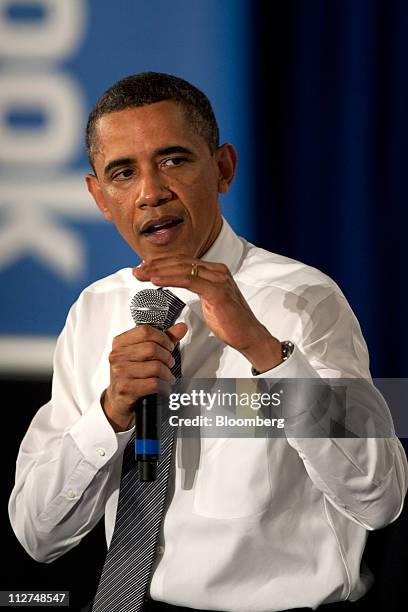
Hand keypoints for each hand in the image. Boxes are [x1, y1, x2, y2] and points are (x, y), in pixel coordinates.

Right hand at [103, 322, 186, 431]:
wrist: (118, 400)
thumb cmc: (132, 374)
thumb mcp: (143, 354)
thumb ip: (163, 339)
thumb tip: (182, 327)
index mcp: (120, 343)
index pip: (145, 331)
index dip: (163, 338)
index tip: (169, 346)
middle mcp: (117, 356)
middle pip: (152, 348)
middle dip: (167, 357)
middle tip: (170, 363)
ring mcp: (120, 372)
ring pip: (155, 367)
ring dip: (167, 373)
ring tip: (167, 377)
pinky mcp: (126, 388)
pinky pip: (154, 383)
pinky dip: (164, 386)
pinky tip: (164, 387)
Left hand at [133, 257, 281, 372]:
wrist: (249, 336)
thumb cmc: (230, 322)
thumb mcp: (210, 300)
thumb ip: (198, 287)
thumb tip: (180, 283)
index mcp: (215, 270)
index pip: (182, 262)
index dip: (161, 263)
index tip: (144, 268)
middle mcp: (217, 270)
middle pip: (180, 262)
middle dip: (155, 265)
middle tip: (136, 270)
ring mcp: (218, 279)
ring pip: (182, 269)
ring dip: (158, 271)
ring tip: (141, 274)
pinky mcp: (217, 290)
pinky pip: (188, 281)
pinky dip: (170, 279)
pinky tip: (155, 281)